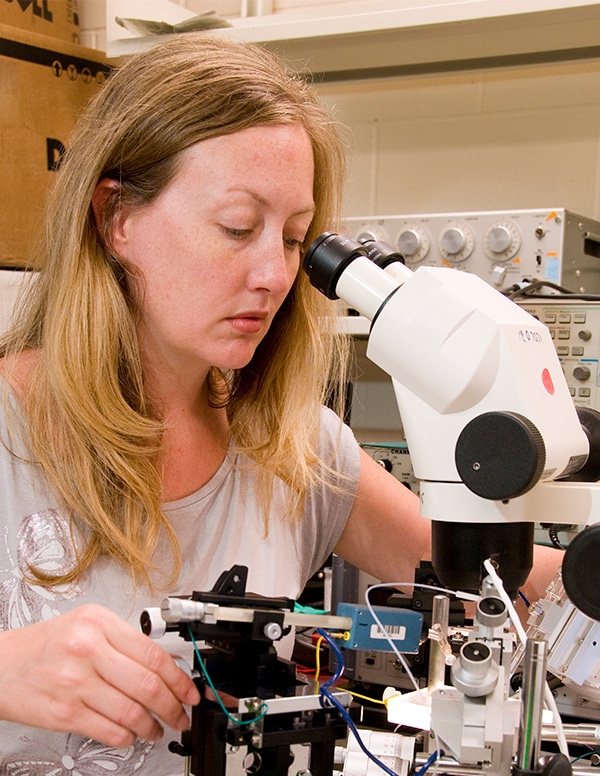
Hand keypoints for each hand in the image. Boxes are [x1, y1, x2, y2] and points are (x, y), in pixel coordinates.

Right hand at [0, 604, 200, 746]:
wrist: (1, 665)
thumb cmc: (46, 645)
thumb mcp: (88, 625)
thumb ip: (124, 641)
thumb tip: (164, 666)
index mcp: (99, 623)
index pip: (153, 653)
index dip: (179, 678)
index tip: (190, 691)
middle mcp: (88, 650)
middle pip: (147, 684)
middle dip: (173, 705)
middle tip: (181, 714)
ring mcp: (75, 683)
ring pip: (132, 711)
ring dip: (152, 725)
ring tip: (157, 728)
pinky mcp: (65, 713)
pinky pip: (109, 730)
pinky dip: (128, 736)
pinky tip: (132, 734)